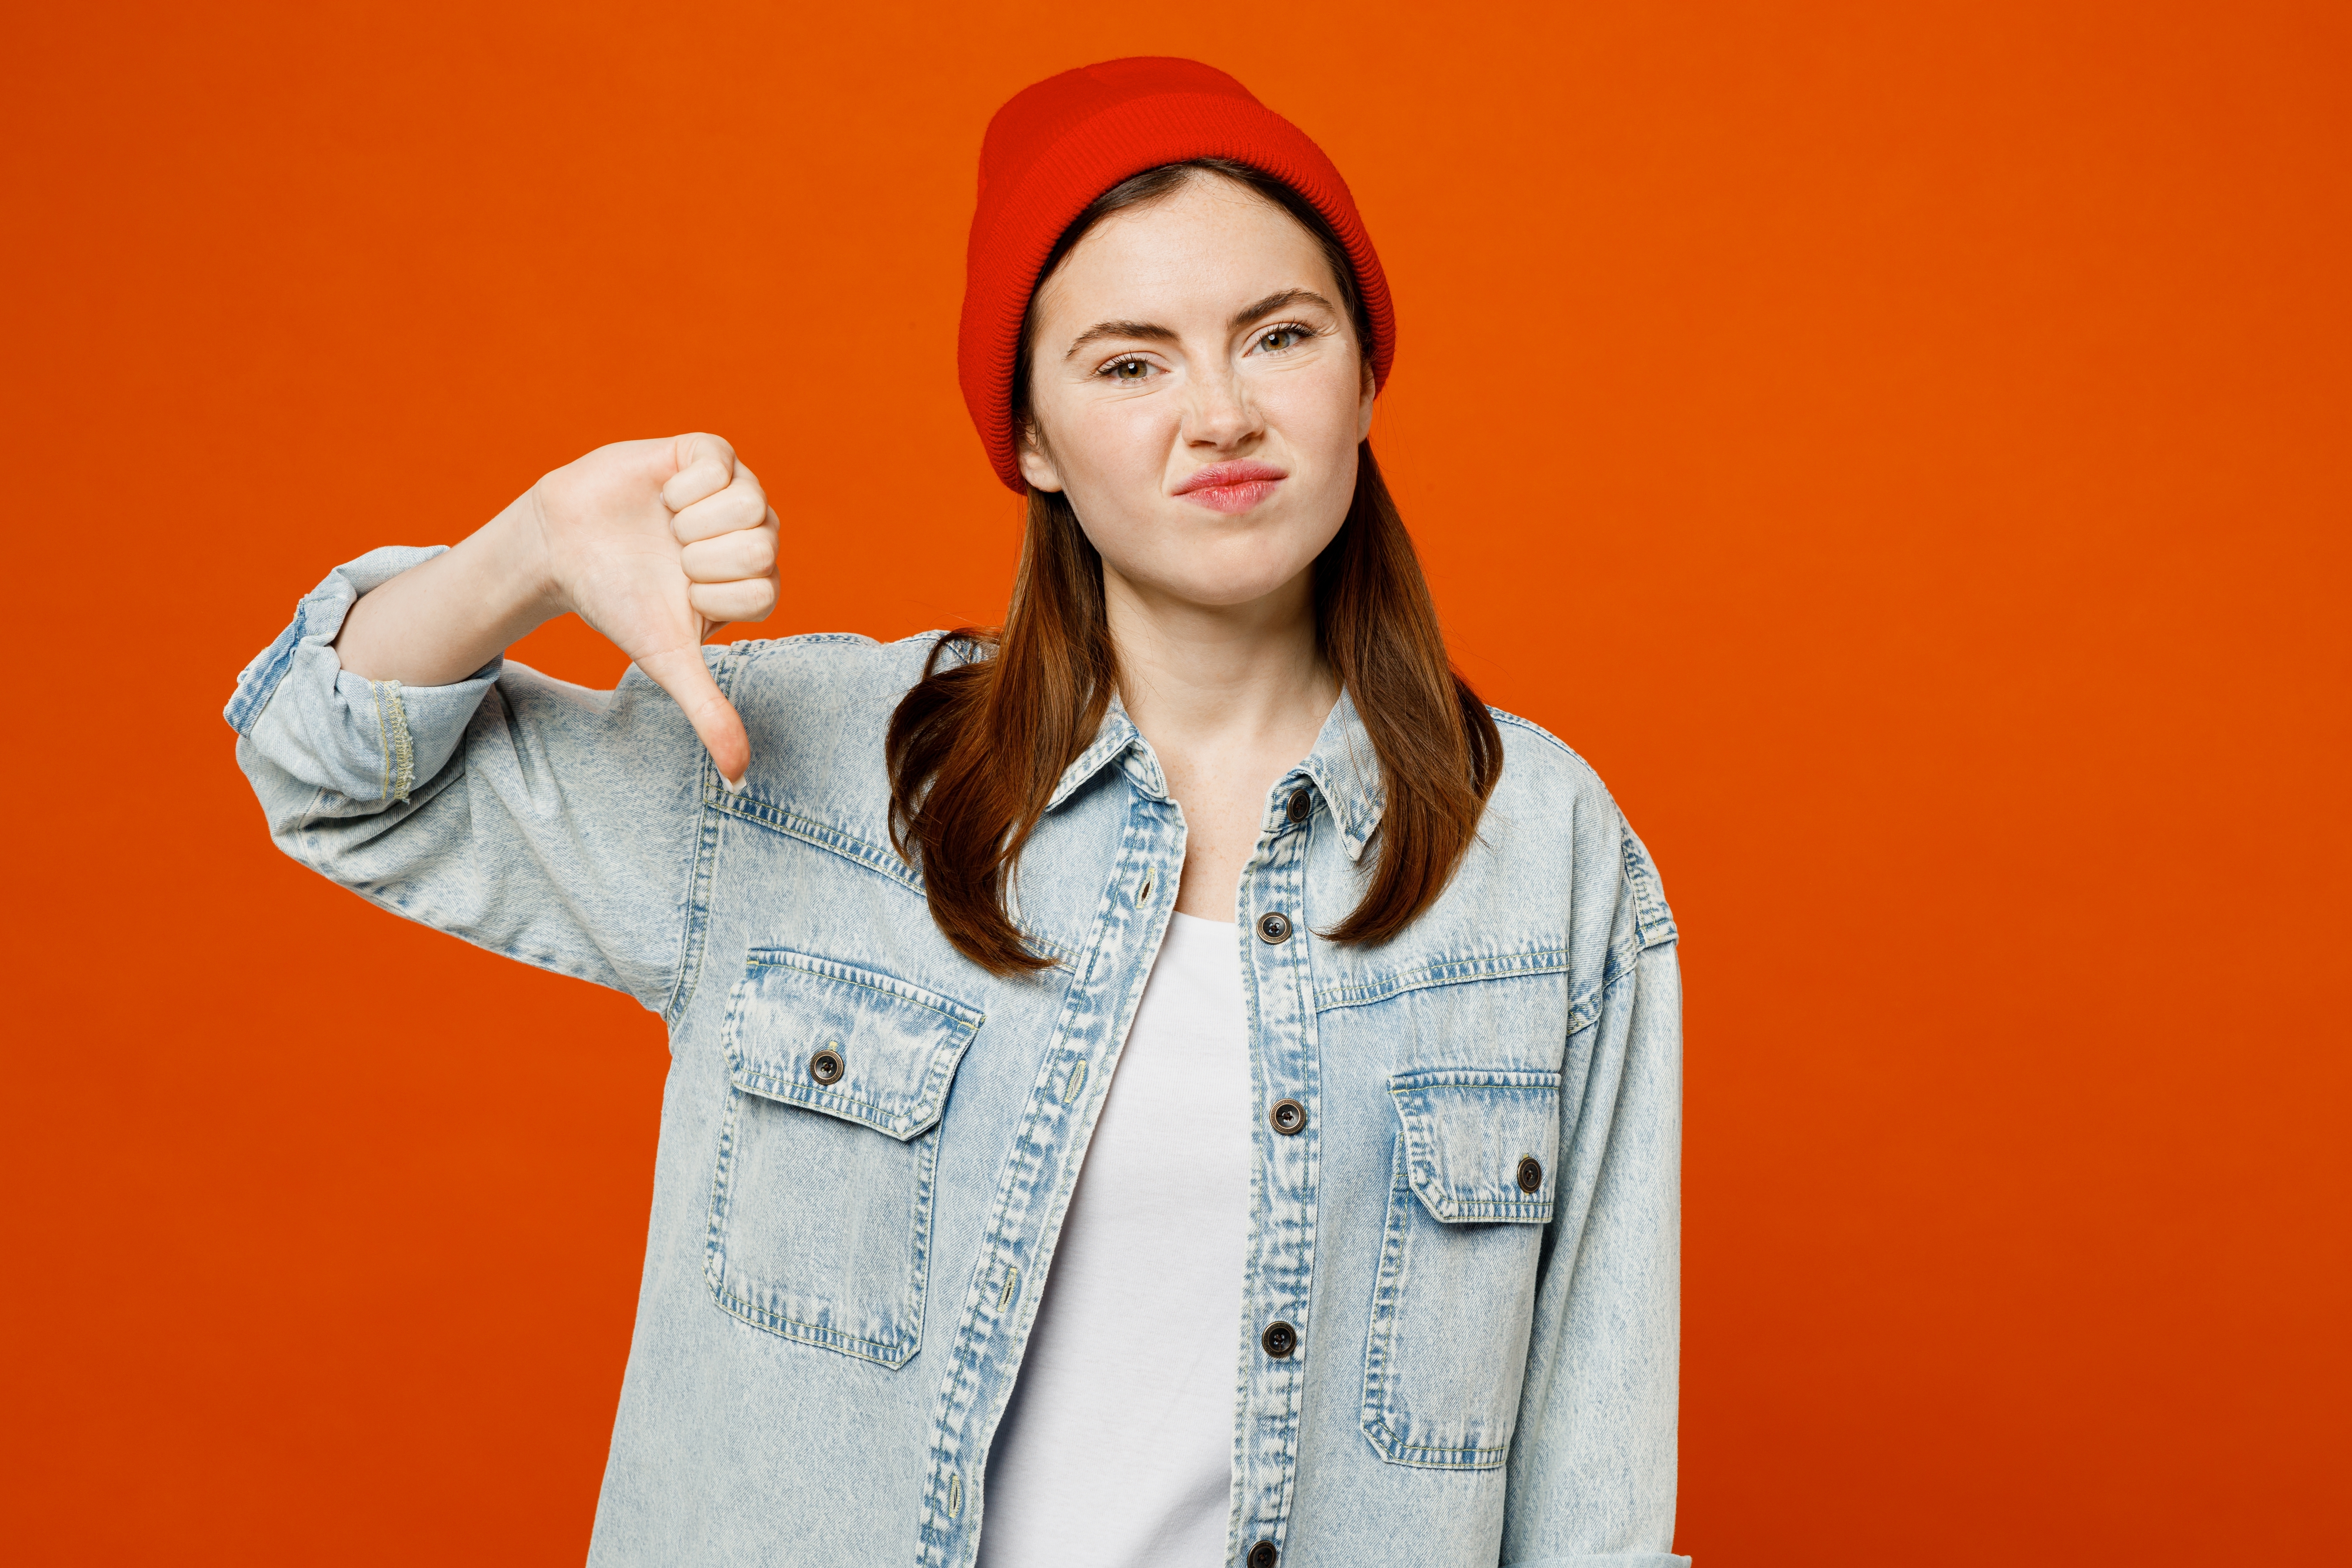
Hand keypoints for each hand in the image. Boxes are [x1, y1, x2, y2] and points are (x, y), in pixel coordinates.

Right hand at [530, 433, 779, 784]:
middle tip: (672, 561)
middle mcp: (754, 535)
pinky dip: (684, 485)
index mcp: (756, 583)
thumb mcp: (667, 662)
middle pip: (760, 546)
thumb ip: (709, 713)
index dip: (712, 596)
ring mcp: (734, 491)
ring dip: (692, 524)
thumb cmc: (621, 602)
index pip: (765, 593)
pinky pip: (720, 462)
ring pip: (748, 503)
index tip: (681, 595)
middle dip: (700, 561)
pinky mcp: (706, 453)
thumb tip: (740, 779)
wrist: (564, 550)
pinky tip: (664, 496)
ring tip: (667, 528)